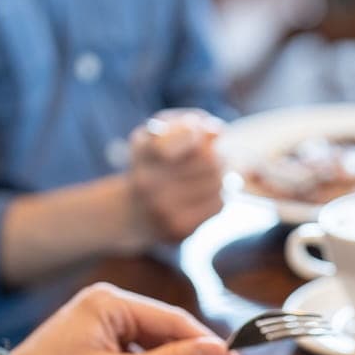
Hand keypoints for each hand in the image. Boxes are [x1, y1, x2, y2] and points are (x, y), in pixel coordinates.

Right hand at [127, 108, 225, 246]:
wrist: (134, 212)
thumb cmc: (153, 164)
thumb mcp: (158, 134)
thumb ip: (186, 125)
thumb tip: (216, 131)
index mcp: (143, 149)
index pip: (190, 134)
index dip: (198, 132)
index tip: (197, 132)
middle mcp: (148, 181)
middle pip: (210, 158)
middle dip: (216, 154)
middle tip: (214, 155)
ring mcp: (163, 208)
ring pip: (217, 182)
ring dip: (220, 176)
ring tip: (209, 175)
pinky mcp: (179, 229)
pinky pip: (217, 204)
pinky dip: (218, 196)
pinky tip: (204, 195)